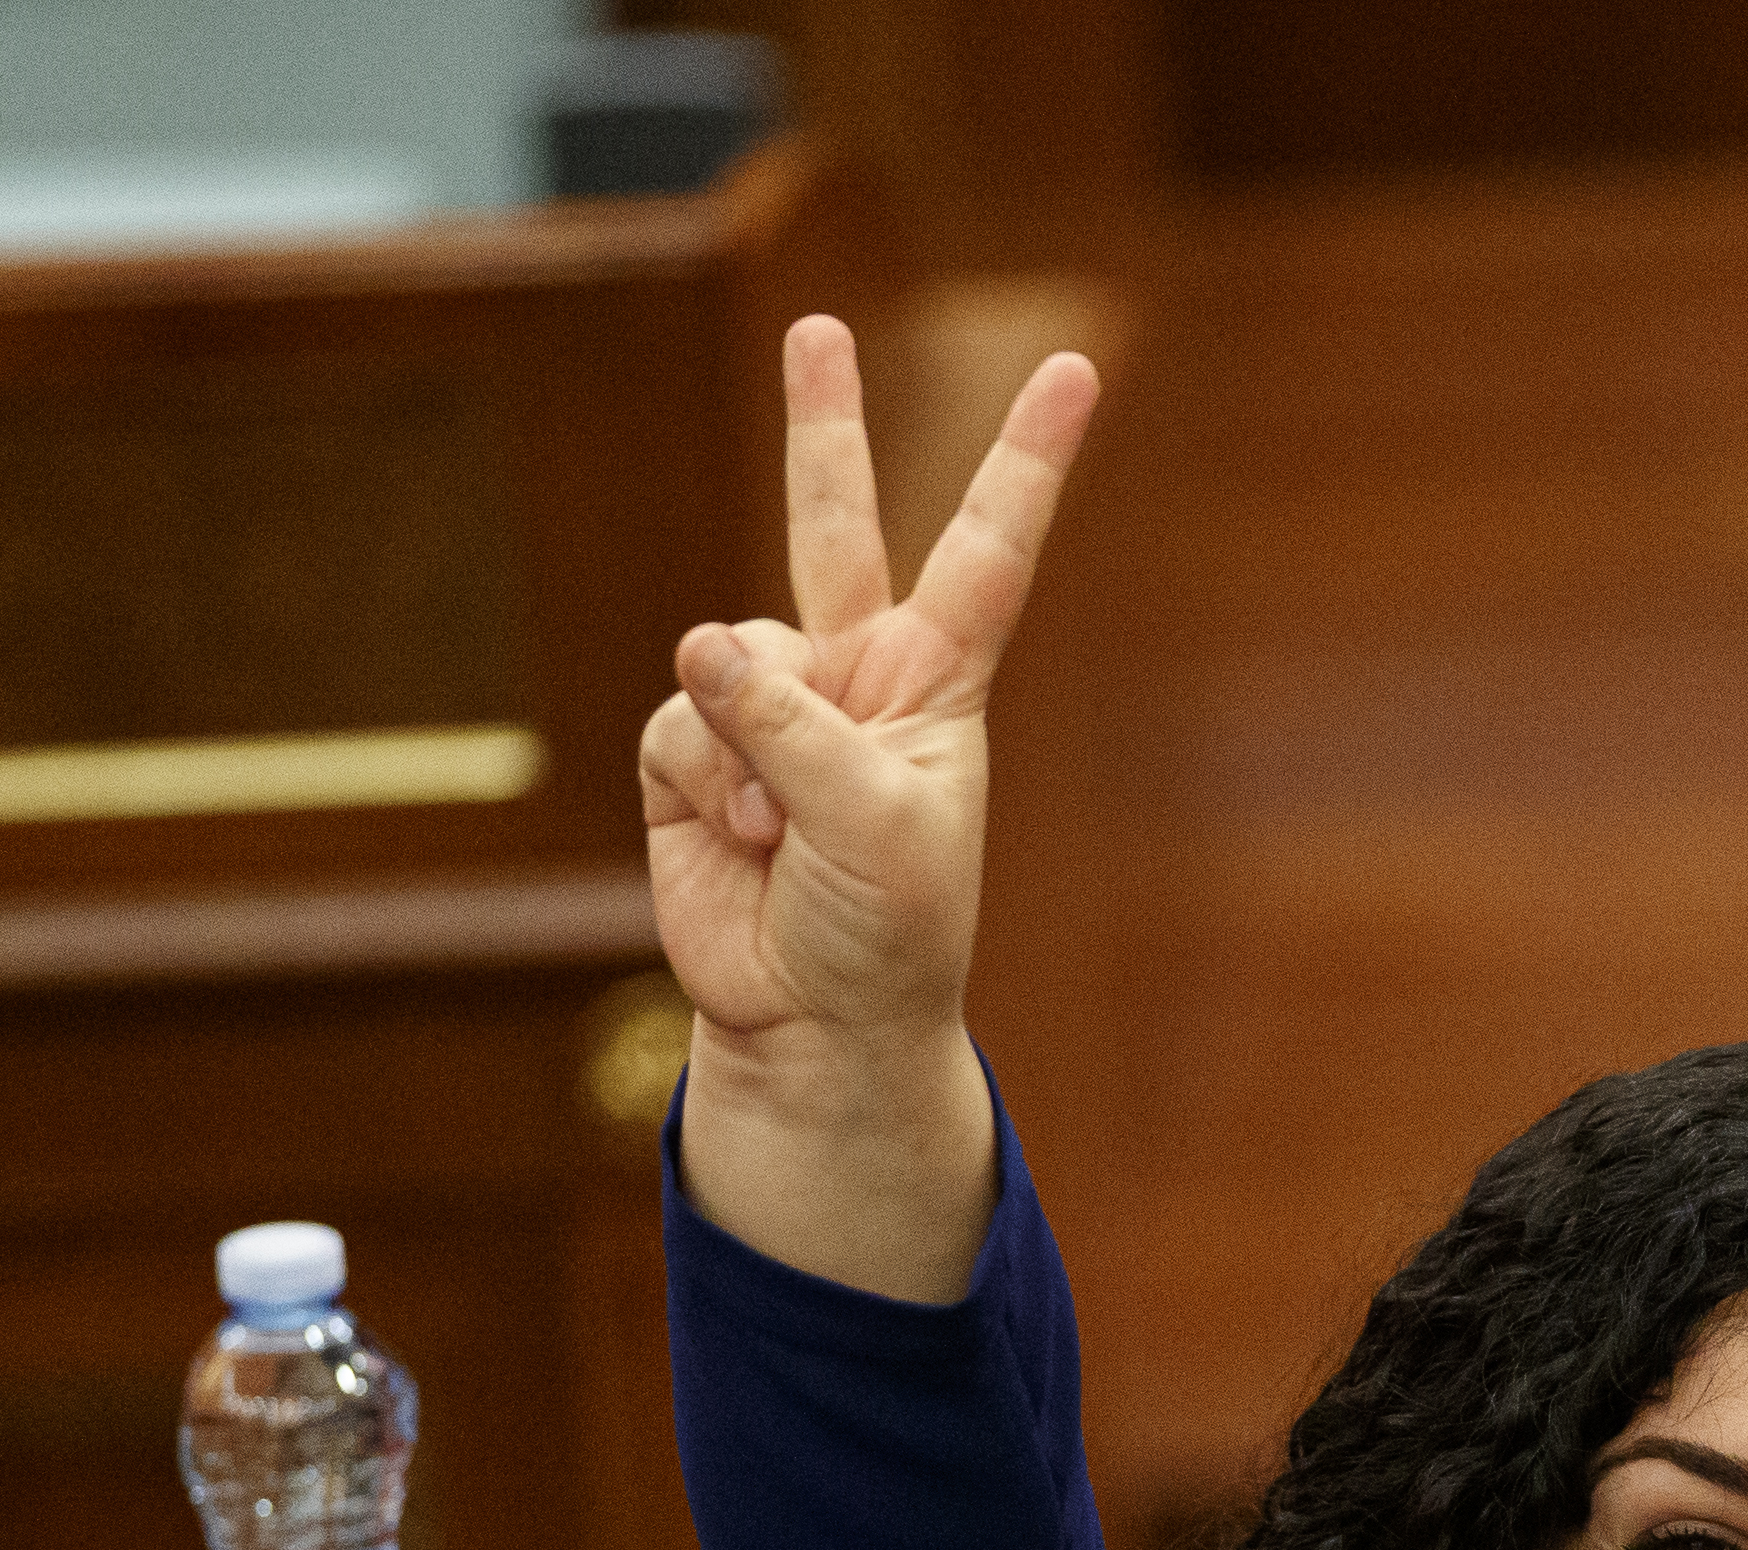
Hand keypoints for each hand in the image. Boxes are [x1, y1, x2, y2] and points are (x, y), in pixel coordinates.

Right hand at [638, 316, 1098, 1298]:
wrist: (816, 1022)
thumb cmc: (887, 931)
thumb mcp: (876, 826)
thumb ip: (791, 727)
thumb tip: (700, 644)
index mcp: (937, 685)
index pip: (988, 551)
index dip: (1026, 461)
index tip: (1073, 371)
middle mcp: (854, 678)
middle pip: (832, 526)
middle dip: (821, 427)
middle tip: (819, 330)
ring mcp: (768, 709)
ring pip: (726, 662)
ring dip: (746, 757)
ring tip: (785, 840)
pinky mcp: (689, 753)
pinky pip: (675, 721)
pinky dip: (700, 784)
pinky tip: (738, 843)